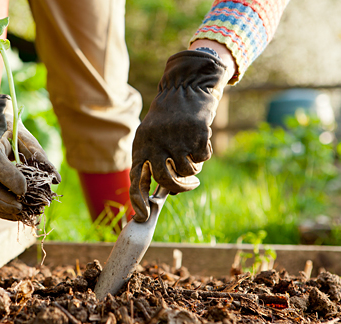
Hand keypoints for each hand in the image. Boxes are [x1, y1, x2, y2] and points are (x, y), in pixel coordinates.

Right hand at [0, 94, 60, 220]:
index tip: (24, 190)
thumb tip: (56, 180)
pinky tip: (13, 214)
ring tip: (20, 214)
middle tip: (21, 208)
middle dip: (1, 199)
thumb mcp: (26, 138)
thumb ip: (40, 157)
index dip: (8, 176)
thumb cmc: (10, 132)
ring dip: (0, 209)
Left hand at [130, 50, 228, 221]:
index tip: (143, 216)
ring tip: (191, 150)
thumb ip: (156, 164)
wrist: (184, 89)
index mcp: (141, 146)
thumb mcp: (153, 139)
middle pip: (166, 180)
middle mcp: (155, 143)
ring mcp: (175, 139)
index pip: (136, 179)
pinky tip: (199, 138)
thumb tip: (166, 194)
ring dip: (193, 167)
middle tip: (191, 186)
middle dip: (180, 188)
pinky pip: (202, 158)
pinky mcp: (196, 134)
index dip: (138, 200)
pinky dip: (204, 153)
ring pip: (187, 171)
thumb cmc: (167, 120)